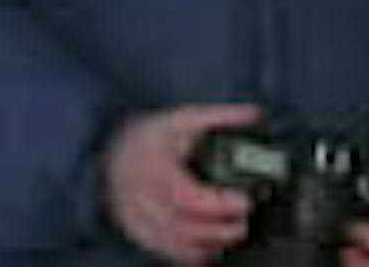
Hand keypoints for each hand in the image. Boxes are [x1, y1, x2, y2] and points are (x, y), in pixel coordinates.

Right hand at [103, 104, 258, 264]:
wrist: (113, 153)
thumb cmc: (151, 137)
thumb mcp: (184, 118)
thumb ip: (221, 117)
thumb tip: (255, 114)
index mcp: (153, 165)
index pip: (186, 194)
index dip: (219, 203)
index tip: (245, 202)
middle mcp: (141, 195)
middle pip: (183, 225)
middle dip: (219, 229)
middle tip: (244, 223)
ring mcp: (136, 217)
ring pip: (175, 243)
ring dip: (209, 244)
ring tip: (232, 234)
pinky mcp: (138, 232)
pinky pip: (165, 251)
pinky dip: (189, 255)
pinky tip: (209, 249)